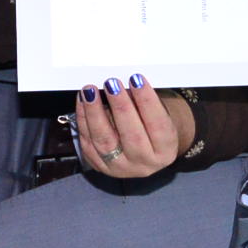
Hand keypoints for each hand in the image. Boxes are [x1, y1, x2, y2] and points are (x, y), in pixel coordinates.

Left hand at [74, 76, 194, 178]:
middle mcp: (144, 163)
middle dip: (120, 106)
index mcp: (165, 150)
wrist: (141, 153)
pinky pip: (88, 142)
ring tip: (91, 91)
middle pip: (131, 135)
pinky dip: (83, 120)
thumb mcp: (156, 116)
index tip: (136, 79)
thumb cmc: (150, 128)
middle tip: (112, 84)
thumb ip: (142, 103)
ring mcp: (120, 168)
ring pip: (104, 141)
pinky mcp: (100, 166)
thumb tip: (124, 84)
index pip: (158, 125)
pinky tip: (83, 102)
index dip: (147, 101)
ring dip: (95, 112)